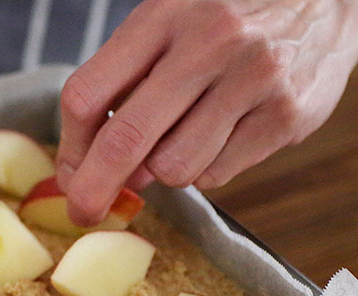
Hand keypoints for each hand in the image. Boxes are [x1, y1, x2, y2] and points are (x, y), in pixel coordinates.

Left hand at [56, 0, 357, 224]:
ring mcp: (253, 79)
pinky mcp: (286, 114)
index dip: (71, 147)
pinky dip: (208, 166)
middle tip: (84, 212)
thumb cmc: (227, 16)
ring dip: (166, 169)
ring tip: (184, 137)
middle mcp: (209, 42)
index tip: (70, 174)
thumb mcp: (171, 22)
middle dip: (95, 189)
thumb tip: (93, 168)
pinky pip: (218, 173)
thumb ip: (129, 82)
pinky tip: (224, 132)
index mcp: (164, 14)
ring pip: (174, 169)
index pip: (88, 95)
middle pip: (125, 140)